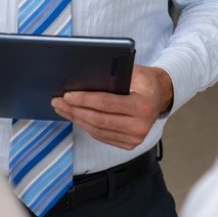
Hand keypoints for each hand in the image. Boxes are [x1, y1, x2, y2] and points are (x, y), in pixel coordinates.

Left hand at [50, 65, 172, 148]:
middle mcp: (141, 125)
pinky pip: (102, 136)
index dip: (84, 100)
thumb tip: (82, 78)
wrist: (160, 95)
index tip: (67, 95)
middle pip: (99, 119)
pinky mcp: (129, 144)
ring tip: (62, 109)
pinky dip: (86, 126)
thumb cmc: (143, 80)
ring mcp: (135, 138)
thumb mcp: (133, 71)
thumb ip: (113, 75)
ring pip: (98, 130)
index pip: (107, 103)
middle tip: (57, 101)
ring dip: (77, 119)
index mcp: (143, 105)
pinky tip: (76, 116)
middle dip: (75, 110)